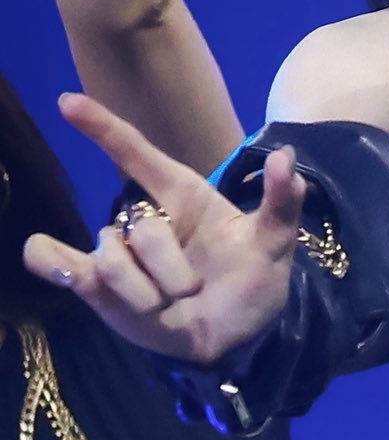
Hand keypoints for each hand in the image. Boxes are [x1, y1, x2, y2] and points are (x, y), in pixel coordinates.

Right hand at [22, 93, 306, 363]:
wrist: (237, 337)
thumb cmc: (252, 279)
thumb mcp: (275, 243)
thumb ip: (281, 202)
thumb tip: (287, 156)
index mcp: (183, 195)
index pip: (136, 153)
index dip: (103, 126)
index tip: (68, 102)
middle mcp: (145, 219)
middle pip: (139, 226)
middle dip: (169, 265)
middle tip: (194, 290)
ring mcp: (120, 252)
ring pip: (108, 256)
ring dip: (140, 290)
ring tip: (164, 306)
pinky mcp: (97, 286)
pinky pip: (57, 263)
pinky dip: (50, 259)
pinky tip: (58, 261)